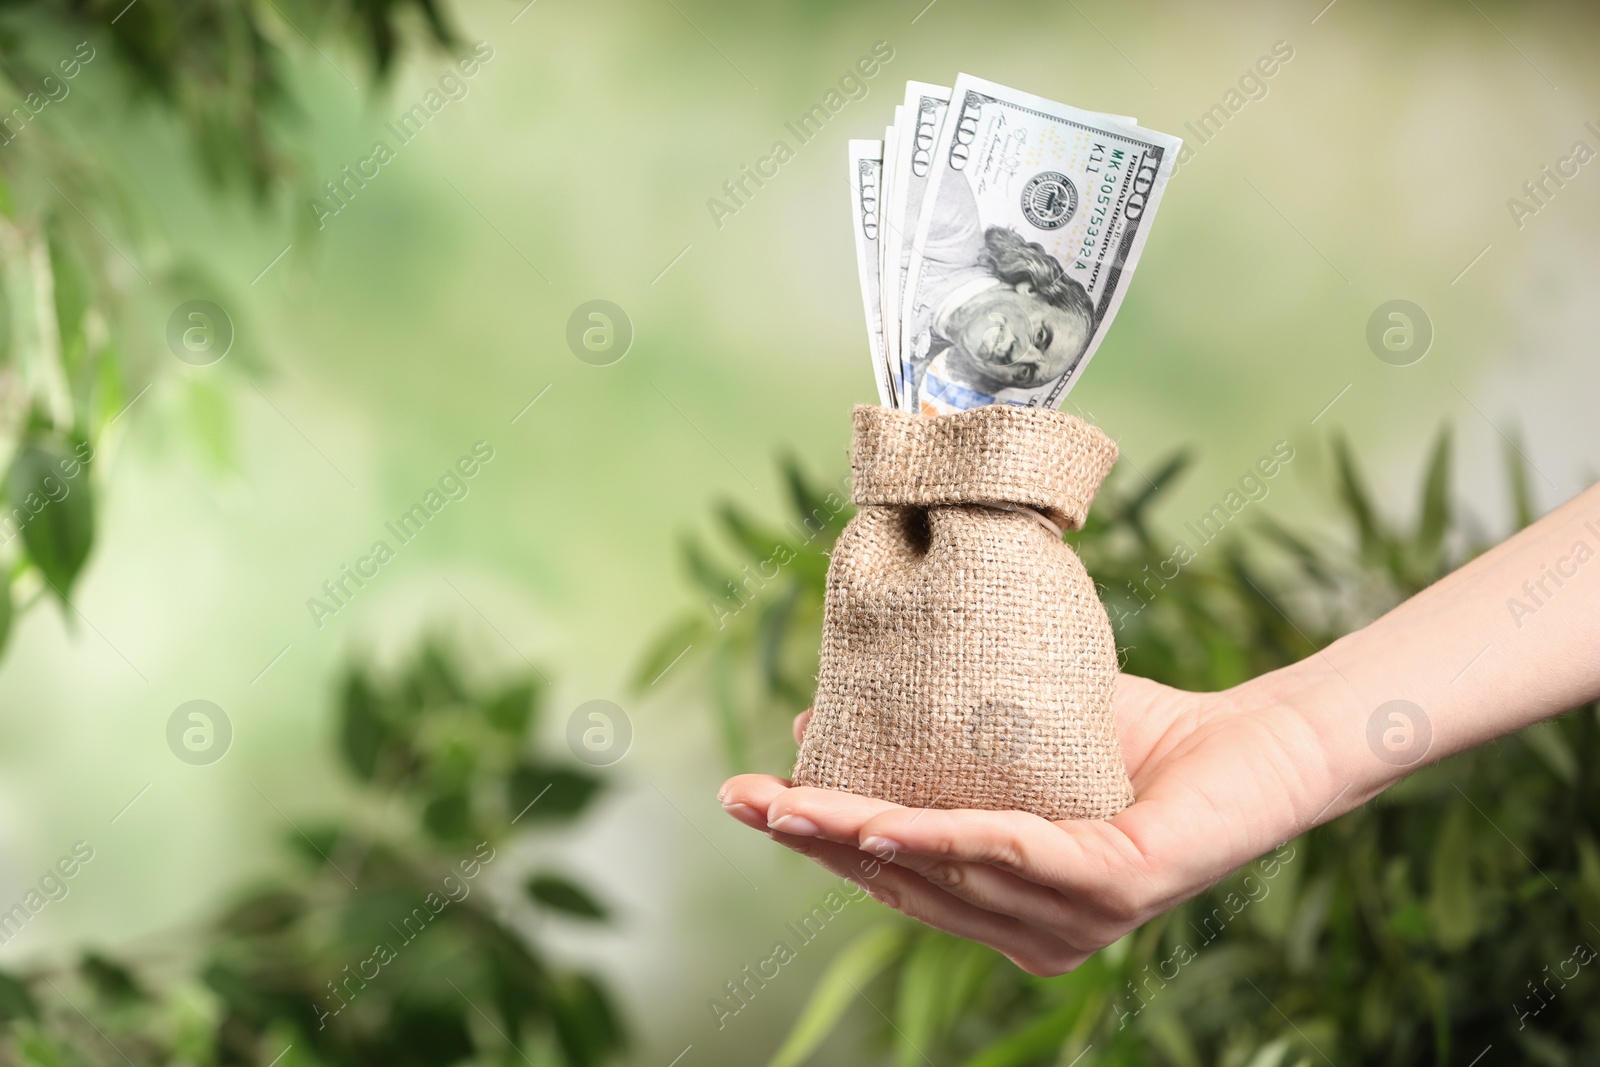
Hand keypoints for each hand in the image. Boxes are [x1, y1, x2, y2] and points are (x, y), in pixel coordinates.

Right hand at [719, 673, 1345, 975]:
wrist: (1260, 744)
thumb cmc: (1143, 742)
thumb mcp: (1018, 739)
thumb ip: (937, 740)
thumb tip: (825, 709)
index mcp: (1008, 907)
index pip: (895, 875)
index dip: (817, 839)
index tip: (748, 797)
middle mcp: (1034, 933)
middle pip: (901, 883)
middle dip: (813, 841)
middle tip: (740, 799)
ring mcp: (1073, 920)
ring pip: (941, 872)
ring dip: (853, 836)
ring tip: (787, 803)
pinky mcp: (1113, 886)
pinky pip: (1008, 851)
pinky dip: (938, 834)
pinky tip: (878, 818)